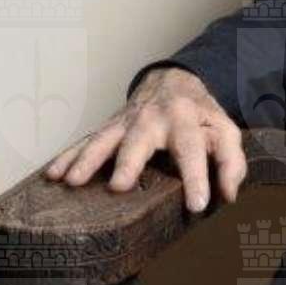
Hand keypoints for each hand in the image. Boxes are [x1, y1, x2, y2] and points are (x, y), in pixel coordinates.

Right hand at [42, 67, 247, 213]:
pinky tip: (53, 173)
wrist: (174, 80)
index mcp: (187, 121)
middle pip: (139, 139)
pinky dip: (68, 156)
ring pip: (104, 139)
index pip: (193, 149)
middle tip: (118, 185)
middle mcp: (154, 119)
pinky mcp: (110, 126)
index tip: (198, 204)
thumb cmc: (201, 115)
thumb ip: (232, 162)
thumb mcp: (226, 132)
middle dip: (128, 161)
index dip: (197, 177)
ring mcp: (127, 122)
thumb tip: (228, 195)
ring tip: (71, 181)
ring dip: (87, 159)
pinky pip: (86, 141)